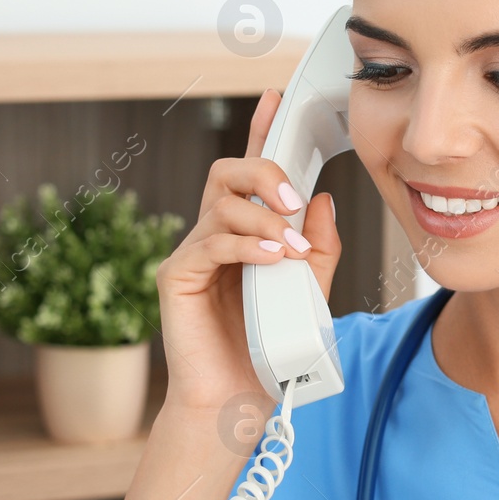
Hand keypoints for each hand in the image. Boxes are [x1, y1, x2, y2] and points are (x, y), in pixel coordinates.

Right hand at [153, 89, 341, 407]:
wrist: (237, 401)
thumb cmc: (271, 349)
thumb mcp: (310, 292)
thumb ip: (319, 248)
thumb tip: (322, 200)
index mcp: (245, 231)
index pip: (250, 170)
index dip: (260, 130)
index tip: (275, 97)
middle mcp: (214, 234)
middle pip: (227, 172)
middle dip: (264, 172)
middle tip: (296, 198)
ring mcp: (193, 254)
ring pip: (220, 204)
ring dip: (263, 219)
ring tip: (289, 246)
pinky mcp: (176, 278)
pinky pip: (209, 243)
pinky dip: (245, 245)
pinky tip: (270, 258)